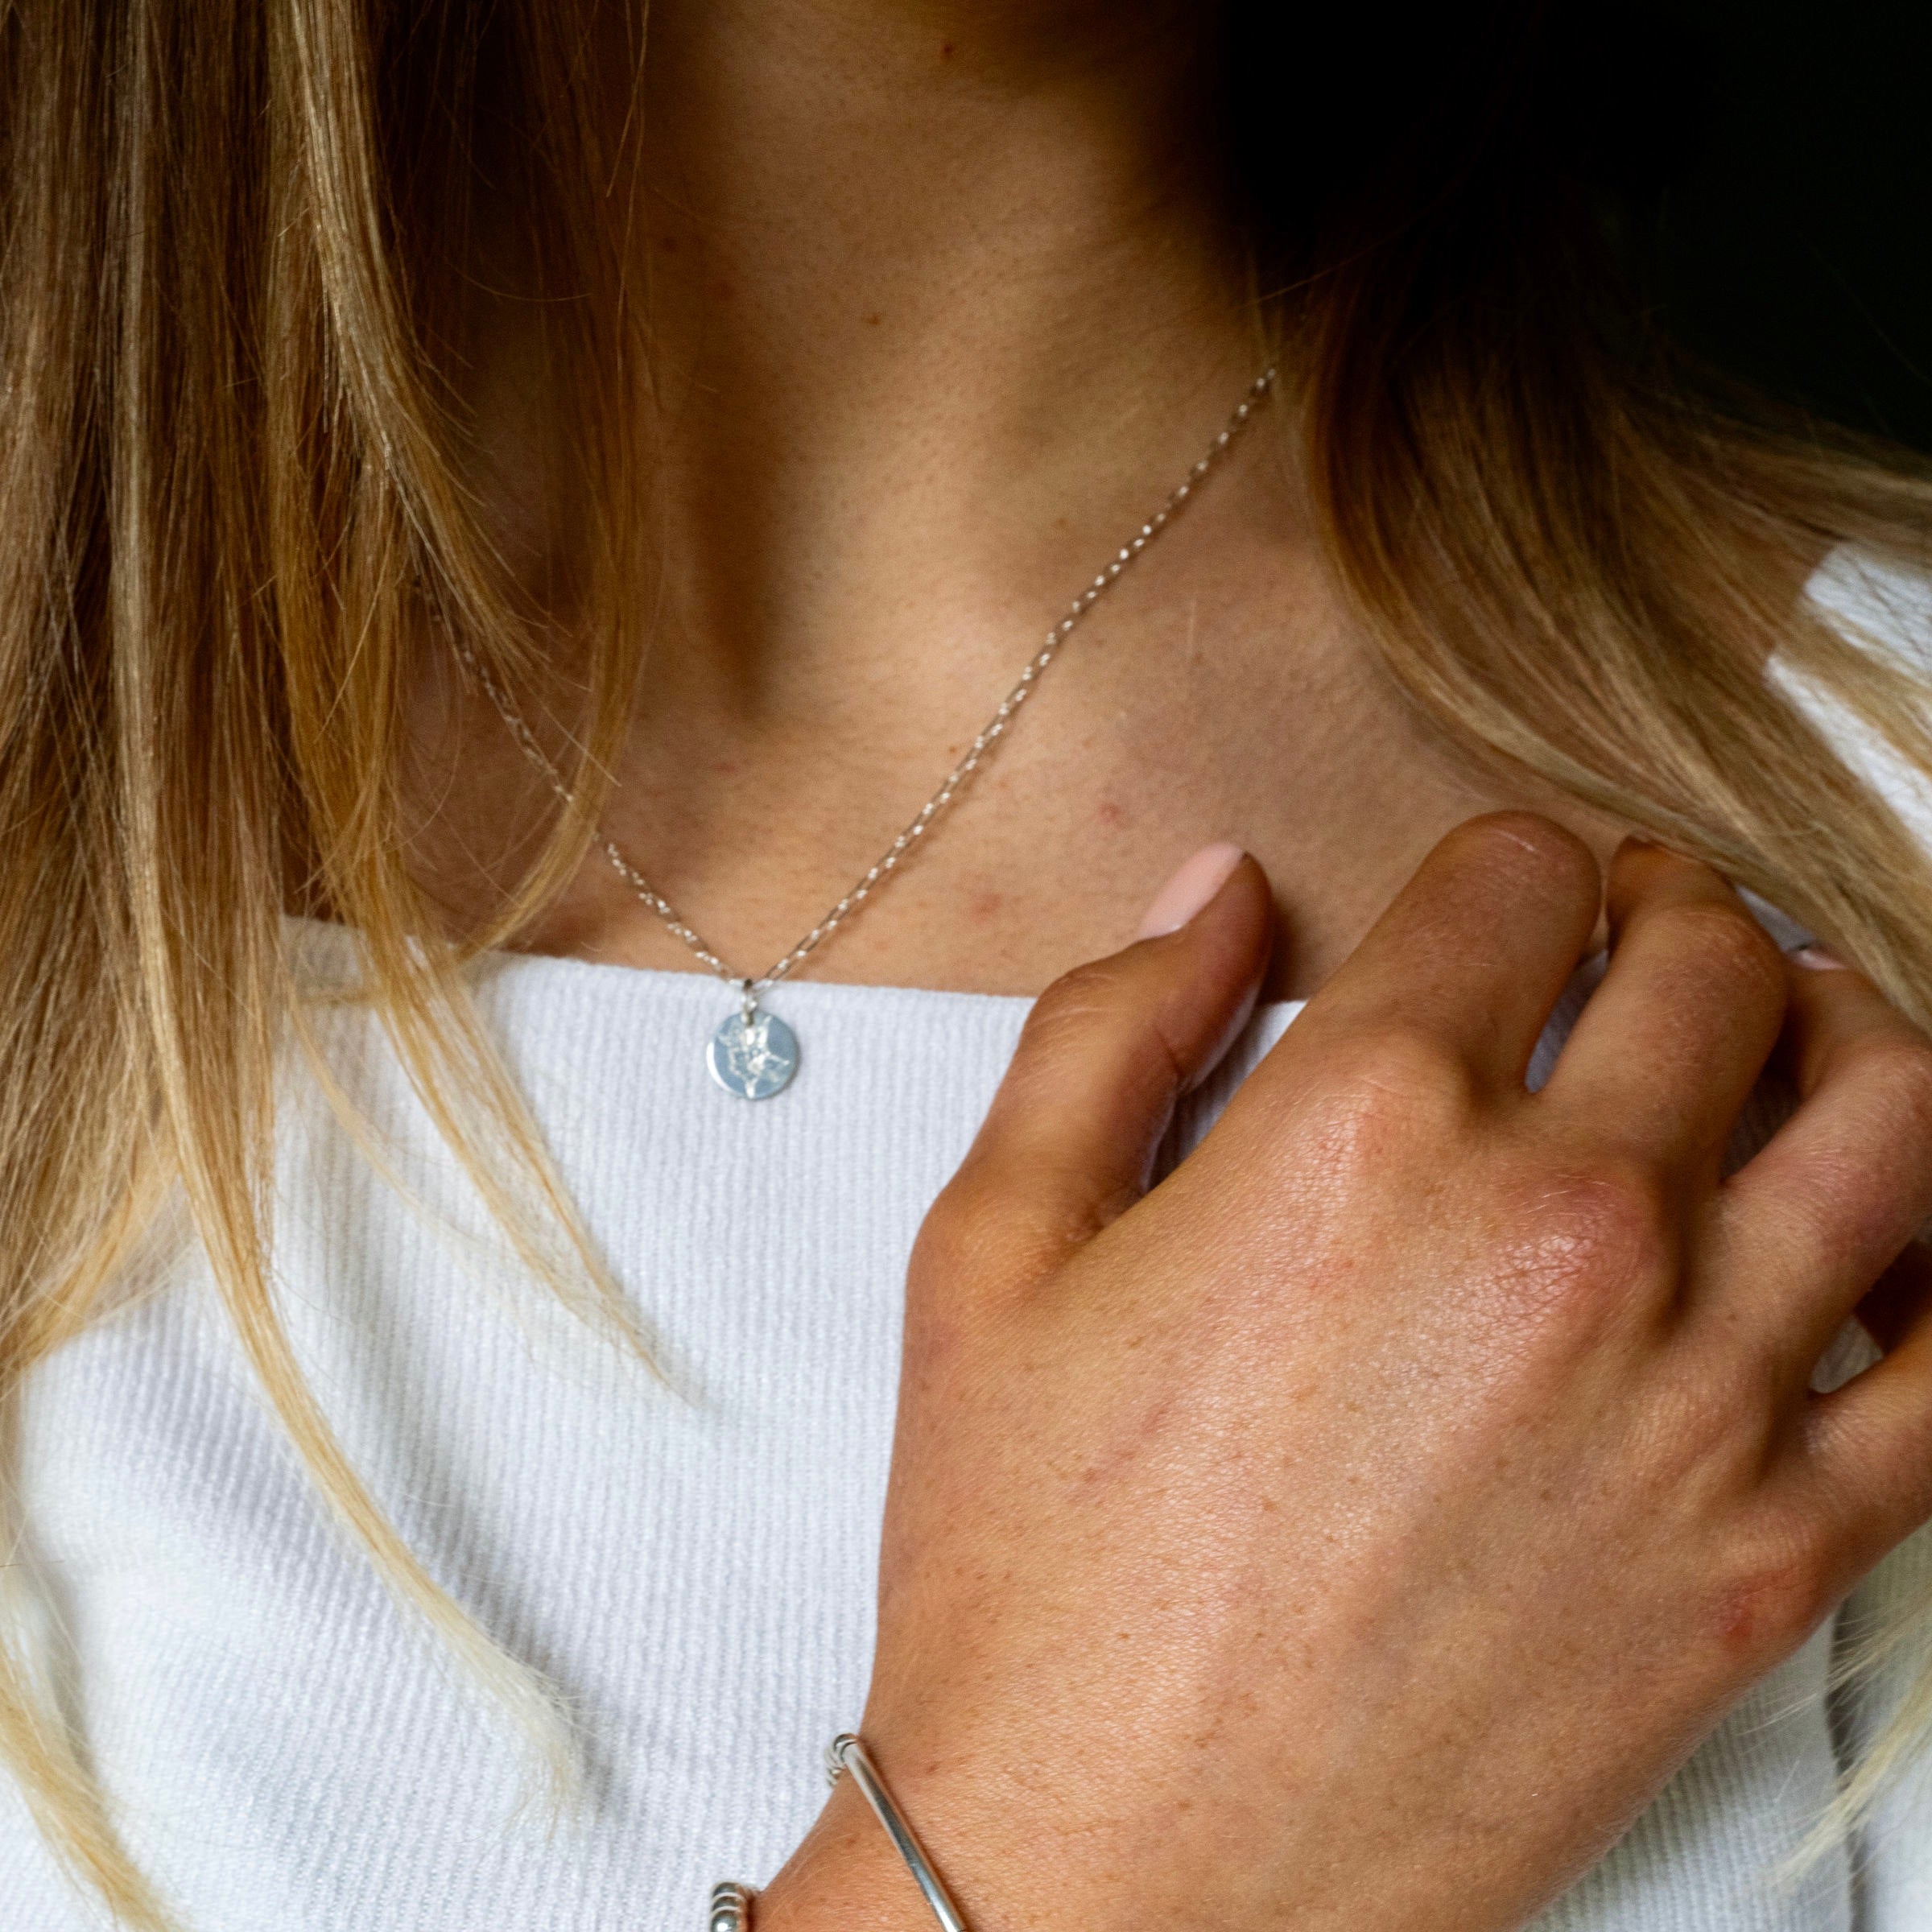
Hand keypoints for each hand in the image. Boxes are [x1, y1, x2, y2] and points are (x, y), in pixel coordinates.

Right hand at [759, 814, 1931, 1931]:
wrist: (1115, 1872)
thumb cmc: (1034, 1565)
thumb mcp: (992, 1253)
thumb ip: (1113, 1028)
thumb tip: (1220, 890)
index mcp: (1363, 1126)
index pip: (1511, 885)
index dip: (1501, 868)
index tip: (1493, 899)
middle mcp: (1559, 1228)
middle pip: (1709, 963)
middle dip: (1664, 913)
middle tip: (1627, 936)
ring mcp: (1694, 1393)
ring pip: (1882, 1110)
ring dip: (1833, 1030)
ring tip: (1773, 1039)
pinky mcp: (1767, 1554)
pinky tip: (1874, 1237)